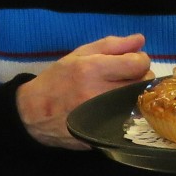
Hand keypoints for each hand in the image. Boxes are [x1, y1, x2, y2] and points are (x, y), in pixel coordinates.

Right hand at [16, 34, 149, 148]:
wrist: (34, 114)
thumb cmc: (57, 80)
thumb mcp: (79, 55)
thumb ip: (111, 45)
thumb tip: (140, 40)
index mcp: (92, 69)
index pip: (137, 64)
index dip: (140, 61)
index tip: (132, 62)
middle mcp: (99, 93)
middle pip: (142, 84)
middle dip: (140, 77)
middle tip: (127, 78)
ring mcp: (102, 117)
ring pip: (139, 103)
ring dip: (136, 96)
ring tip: (122, 92)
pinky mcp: (103, 134)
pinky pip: (130, 122)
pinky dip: (129, 113)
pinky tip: (117, 109)